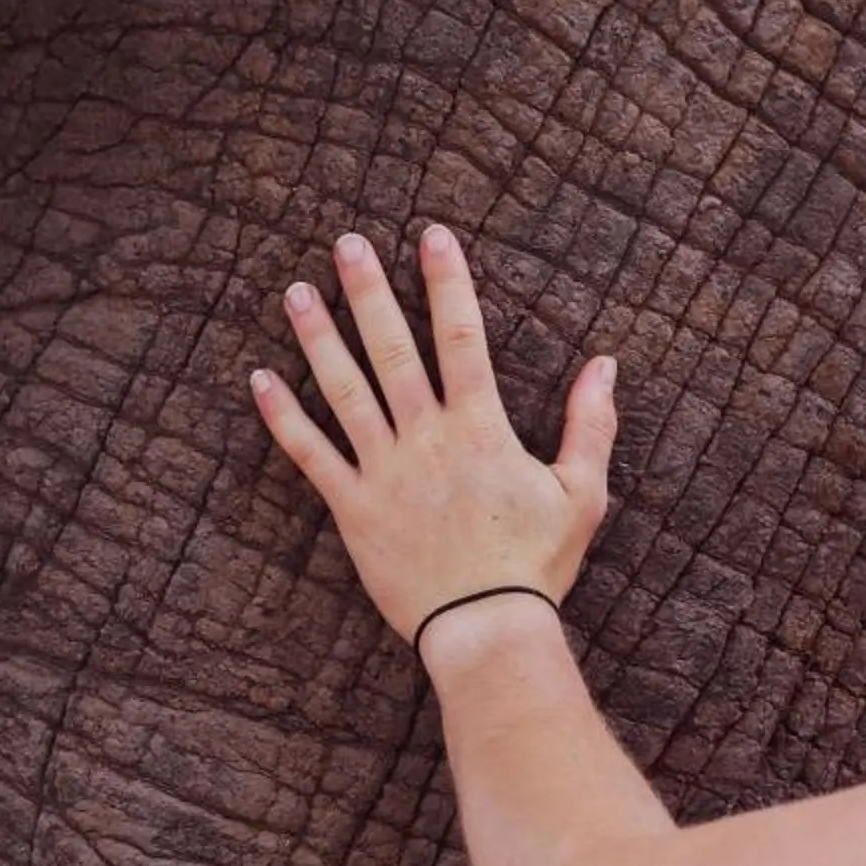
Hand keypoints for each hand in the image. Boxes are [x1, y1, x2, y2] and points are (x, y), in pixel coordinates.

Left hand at [251, 225, 617, 653]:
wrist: (486, 629)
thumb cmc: (537, 563)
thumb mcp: (581, 492)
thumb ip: (590, 424)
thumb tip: (606, 364)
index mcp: (480, 429)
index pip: (461, 336)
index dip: (447, 282)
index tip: (431, 236)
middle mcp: (427, 438)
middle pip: (392, 349)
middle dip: (369, 291)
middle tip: (347, 243)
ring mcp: (384, 472)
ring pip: (344, 390)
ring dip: (318, 338)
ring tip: (297, 292)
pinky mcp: (353, 508)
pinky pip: (311, 455)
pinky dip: (284, 418)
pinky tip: (260, 380)